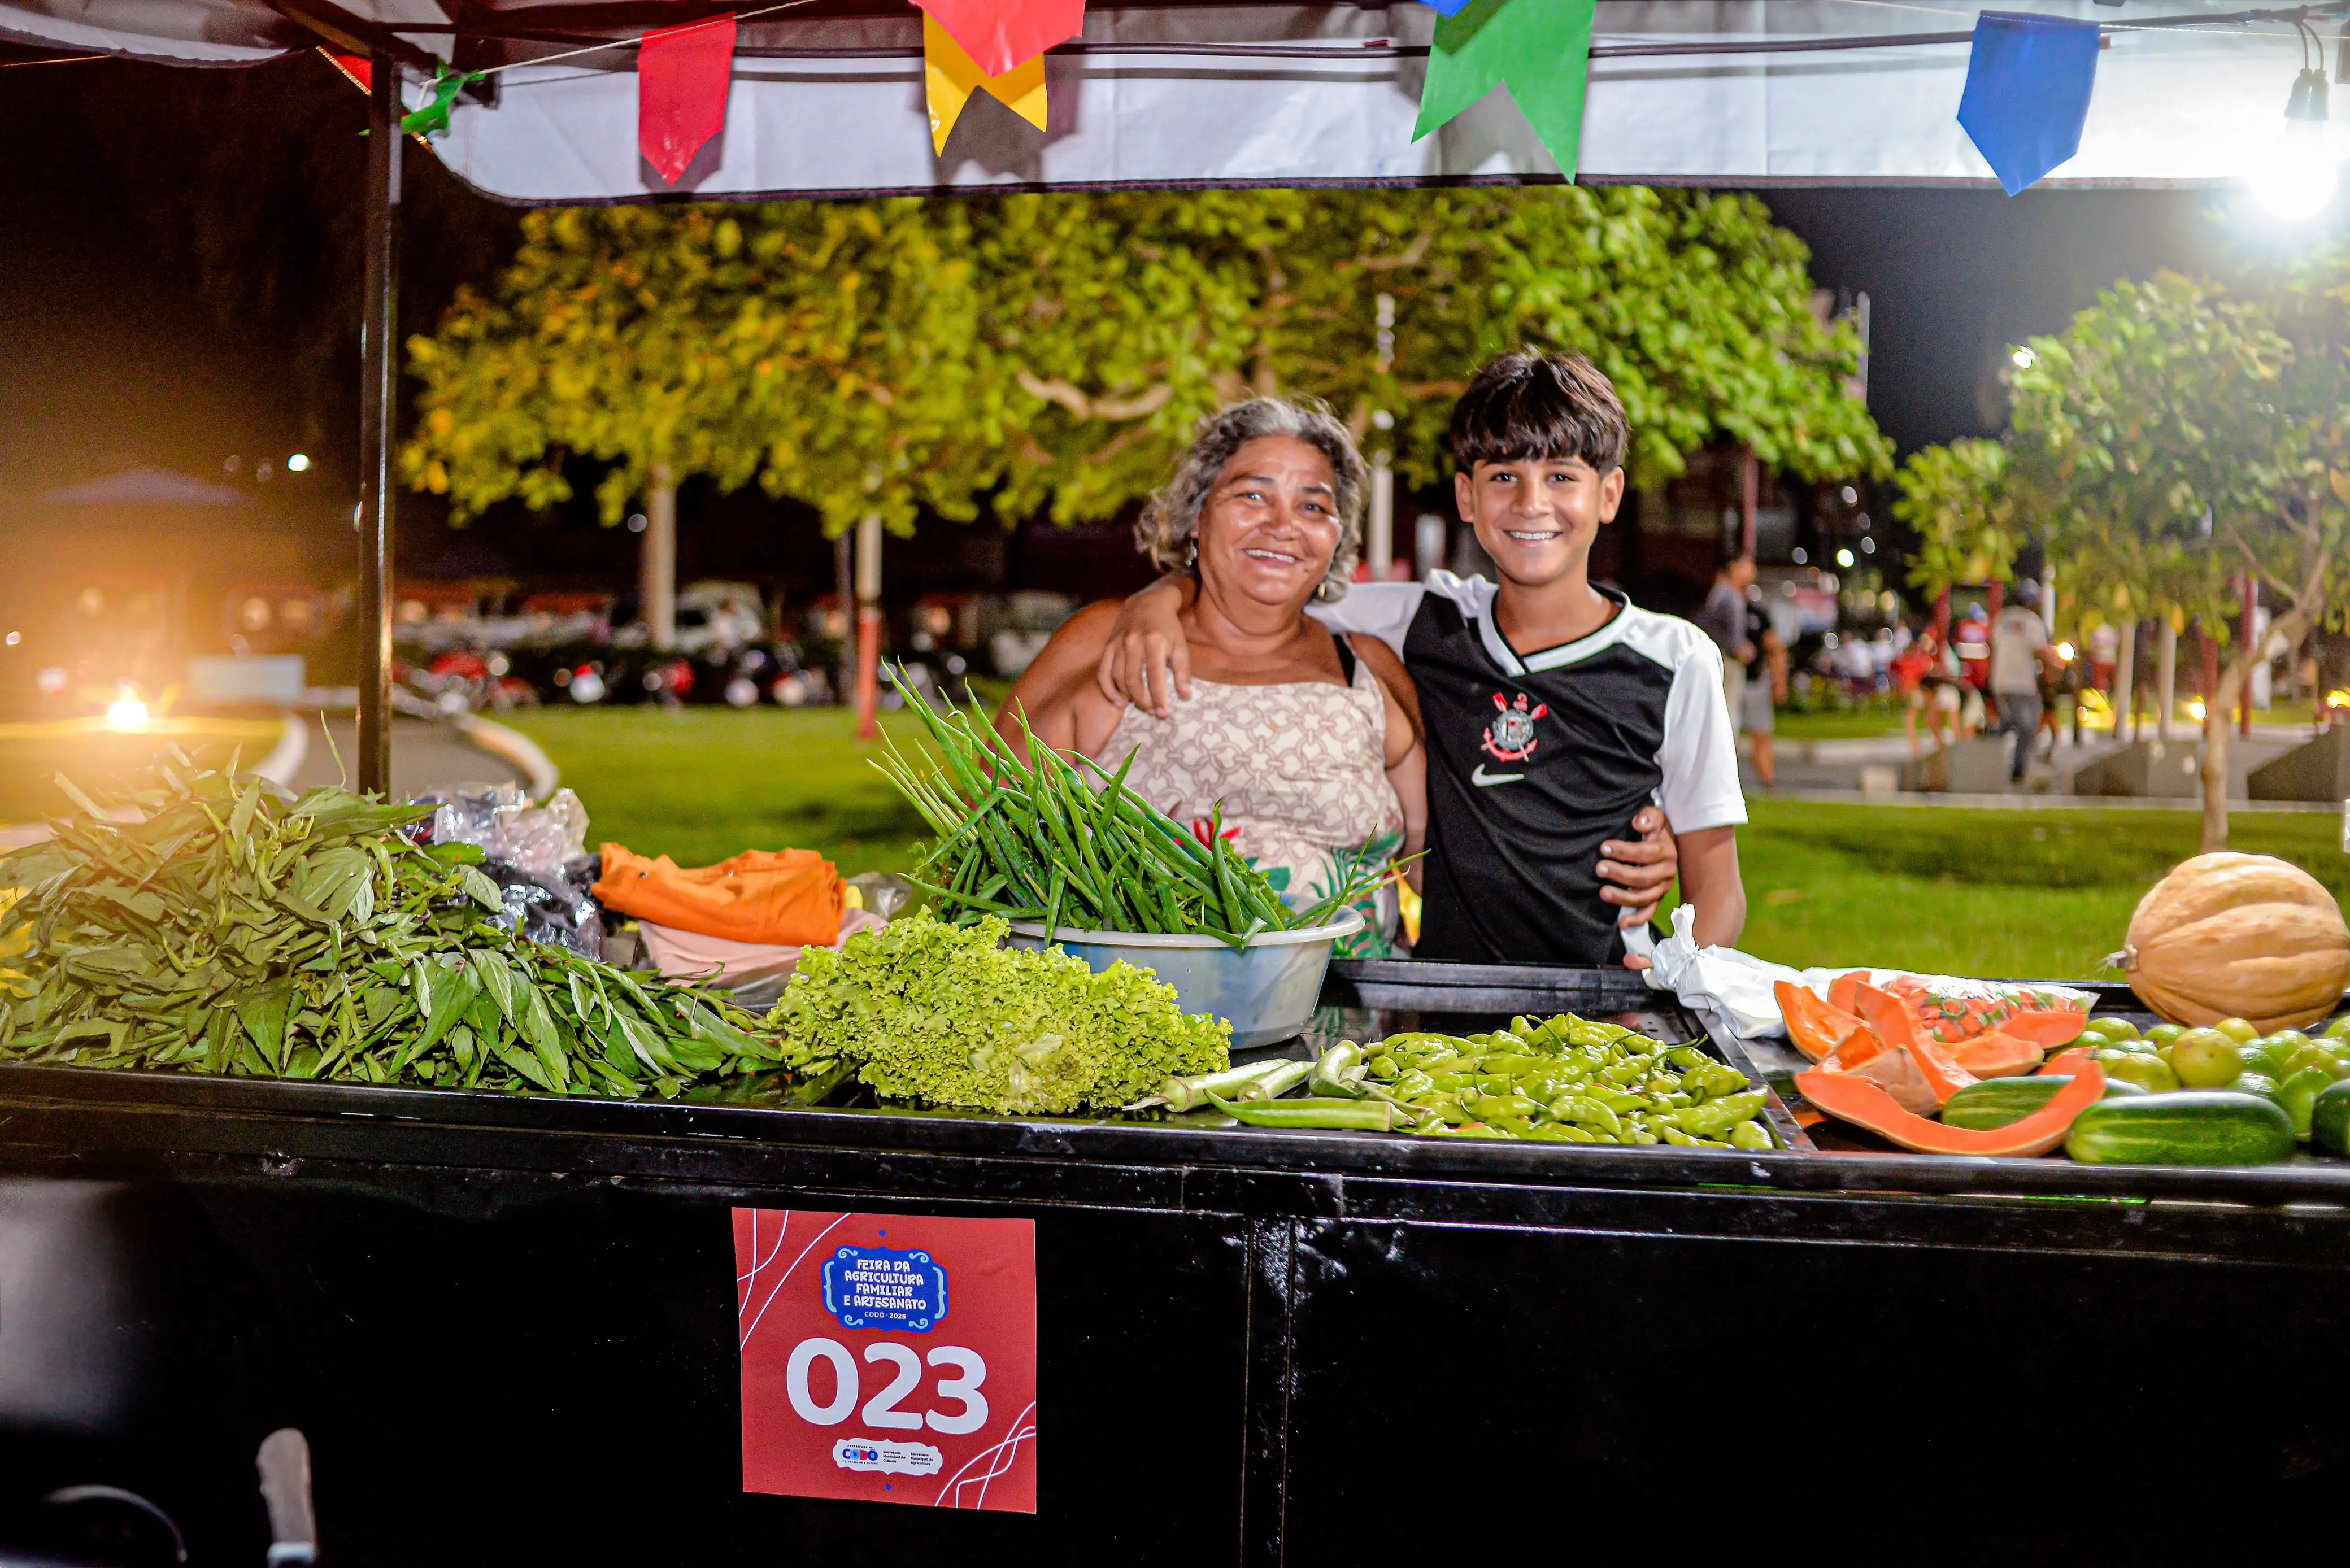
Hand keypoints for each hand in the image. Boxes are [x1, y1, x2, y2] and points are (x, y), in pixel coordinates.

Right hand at [1093, 577, 1192, 717]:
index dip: (1158, 697)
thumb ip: (1183, 672)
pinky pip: (1103, 673)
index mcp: (1154, 641)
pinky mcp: (1108, 646)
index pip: (1155, 675)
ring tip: (1142, 706)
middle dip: (1144, 701)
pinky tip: (1119, 702)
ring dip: (1129, 697)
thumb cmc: (1168, 627)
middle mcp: (1133, 642)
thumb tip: (1186, 696)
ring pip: (1118, 678)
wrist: (1147, 603)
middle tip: (1153, 712)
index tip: (1164, 713)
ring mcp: (1117, 644)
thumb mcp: (1181, 645)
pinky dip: (1109, 690)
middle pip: (1133, 680)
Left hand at [1596, 805, 1676, 930]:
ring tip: (1603, 892)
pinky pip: (1650, 912)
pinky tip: (1622, 923)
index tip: (1604, 848)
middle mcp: (1667, 871)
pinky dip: (1637, 919)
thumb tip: (1639, 823)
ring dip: (1623, 897)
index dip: (1624, 851)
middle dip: (1620, 874)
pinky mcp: (1658, 898)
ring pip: (1644, 897)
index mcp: (1666, 851)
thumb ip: (1649, 816)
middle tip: (1599, 869)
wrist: (1670, 841)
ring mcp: (1662, 887)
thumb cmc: (1657, 829)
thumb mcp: (1656, 817)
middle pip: (1643, 877)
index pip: (1644, 853)